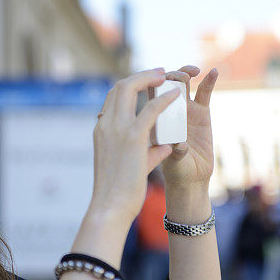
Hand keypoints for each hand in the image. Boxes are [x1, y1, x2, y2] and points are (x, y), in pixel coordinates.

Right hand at [89, 68, 181, 221]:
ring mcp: (116, 128)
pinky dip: (164, 99)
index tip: (147, 82)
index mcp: (102, 130)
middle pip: (119, 86)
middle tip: (161, 73)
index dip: (130, 85)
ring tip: (169, 76)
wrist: (110, 206)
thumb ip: (148, 151)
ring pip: (129, 88)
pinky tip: (177, 95)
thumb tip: (165, 146)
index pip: (113, 97)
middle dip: (141, 74)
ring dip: (150, 78)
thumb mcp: (133, 165)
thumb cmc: (119, 192)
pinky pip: (150, 109)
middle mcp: (106, 124)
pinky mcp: (132, 137)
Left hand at [159, 66, 217, 189]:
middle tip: (178, 77)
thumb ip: (176, 153)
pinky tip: (214, 72)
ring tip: (192, 72)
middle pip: (164, 84)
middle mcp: (167, 111)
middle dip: (169, 76)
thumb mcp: (172, 163)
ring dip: (185, 73)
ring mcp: (185, 110)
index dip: (153, 83)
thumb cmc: (175, 171)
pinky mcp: (201, 112)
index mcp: (153, 119)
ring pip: (183, 84)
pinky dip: (209, 82)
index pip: (149, 95)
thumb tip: (181, 146)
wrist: (191, 179)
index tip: (160, 81)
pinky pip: (204, 93)